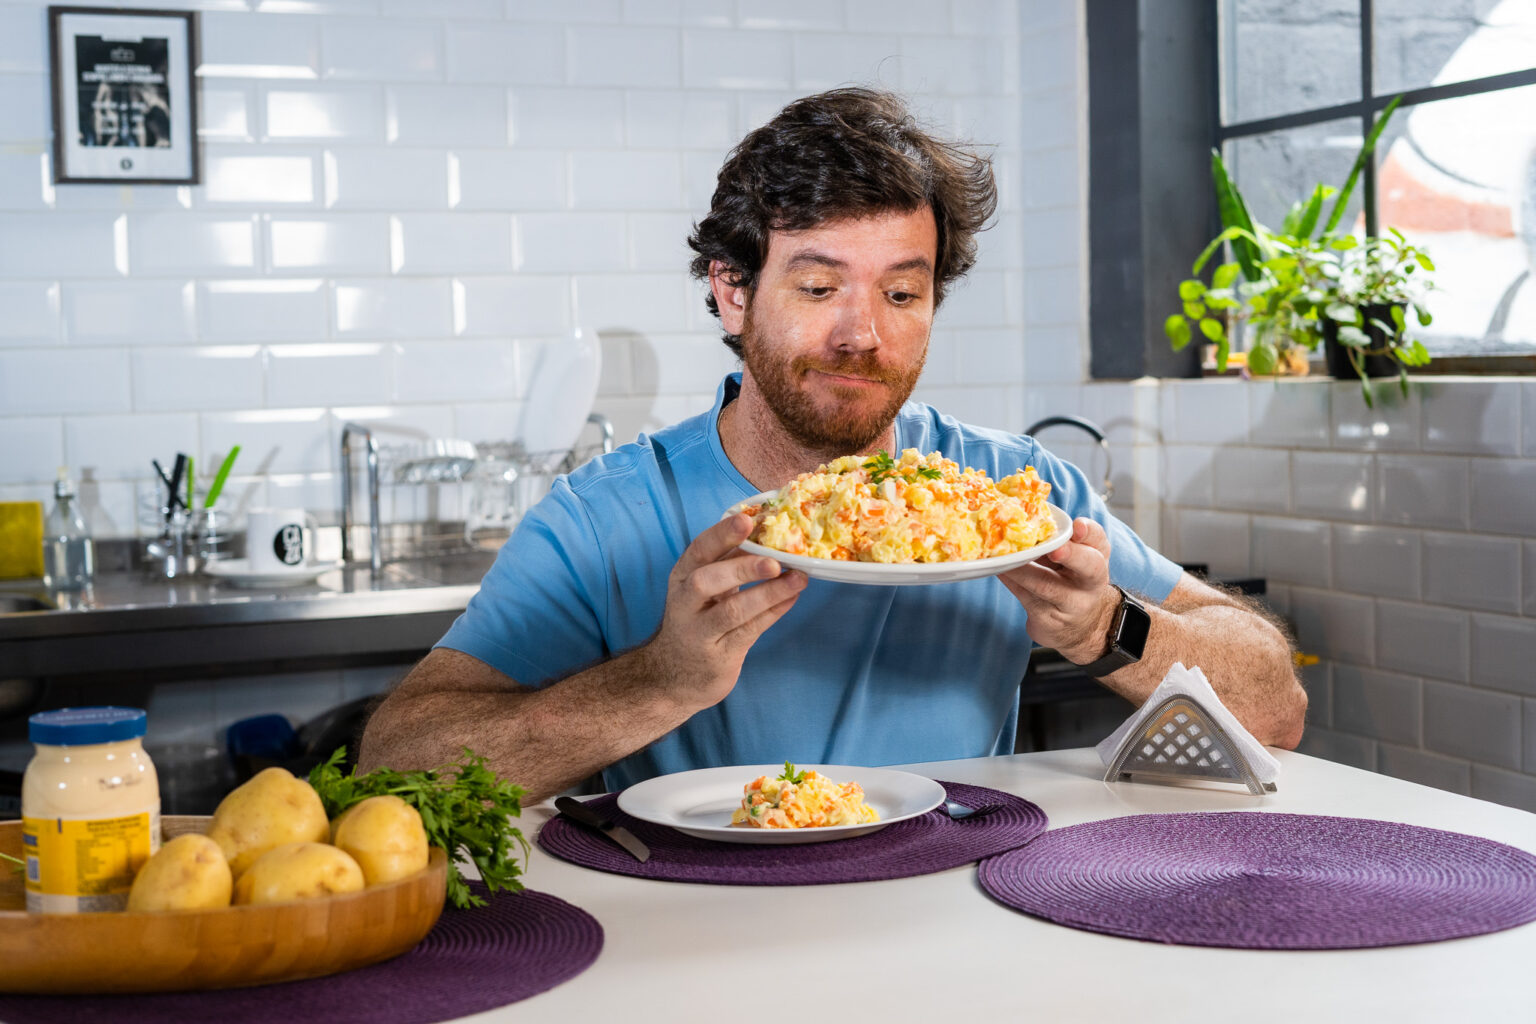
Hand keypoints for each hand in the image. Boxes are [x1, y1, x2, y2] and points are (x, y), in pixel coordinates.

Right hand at [642, 513, 806, 711]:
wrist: (674, 674)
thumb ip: (728, 564)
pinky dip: (772, 613)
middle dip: (741, 568)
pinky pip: (748, 631)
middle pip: (705, 581)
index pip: (698, 550)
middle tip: (774, 562)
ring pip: (732, 611)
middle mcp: (685, 603)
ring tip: (797, 579)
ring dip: (767, 594)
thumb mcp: (703, 588)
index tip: (747, 519)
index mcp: (682, 576)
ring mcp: (699, 633)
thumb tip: (771, 534)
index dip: (722, 534)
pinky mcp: (719, 656)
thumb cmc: (697, 619)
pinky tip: (791, 599)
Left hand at [998, 516, 1119, 664]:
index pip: (1098, 539)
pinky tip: (998, 570)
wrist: (1079, 628)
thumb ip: (1057, 540)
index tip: (1077, 526)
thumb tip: (1017, 515)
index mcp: (1097, 556)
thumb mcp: (1072, 559)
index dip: (1089, 531)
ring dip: (1024, 570)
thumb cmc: (1070, 581)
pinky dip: (1010, 581)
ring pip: (1047, 585)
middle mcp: (1090, 580)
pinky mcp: (1049, 619)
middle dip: (1072, 555)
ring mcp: (1072, 603)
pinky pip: (1026, 597)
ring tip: (1005, 557)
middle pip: (1089, 565)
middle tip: (1055, 550)